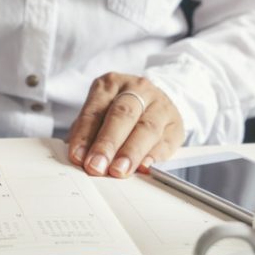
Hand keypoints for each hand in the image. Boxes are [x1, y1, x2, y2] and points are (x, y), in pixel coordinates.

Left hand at [66, 73, 184, 177]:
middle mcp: (138, 89)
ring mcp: (160, 105)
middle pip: (122, 115)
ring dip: (131, 152)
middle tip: (96, 166)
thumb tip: (78, 158)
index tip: (78, 157)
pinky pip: (165, 141)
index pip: (96, 110)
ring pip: (147, 128)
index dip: (85, 135)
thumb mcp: (98, 114)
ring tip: (118, 170)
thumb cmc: (118, 112)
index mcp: (111, 84)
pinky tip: (144, 167)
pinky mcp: (176, 124)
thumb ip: (87, 134)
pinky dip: (154, 156)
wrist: (153, 102)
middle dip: (108, 143)